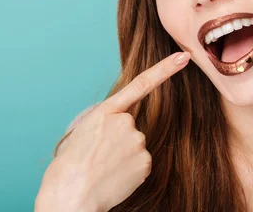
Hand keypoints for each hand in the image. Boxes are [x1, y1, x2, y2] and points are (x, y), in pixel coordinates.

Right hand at [37, 51, 190, 211]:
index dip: (165, 69)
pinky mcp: (145, 161)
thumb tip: (116, 132)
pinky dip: (130, 171)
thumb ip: (104, 125)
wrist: (71, 196)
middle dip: (118, 142)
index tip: (184, 57)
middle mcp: (125, 123)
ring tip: (103, 169)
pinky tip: (114, 178)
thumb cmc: (68, 169)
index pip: (141, 84)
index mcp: (105, 112)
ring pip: (135, 147)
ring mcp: (138, 141)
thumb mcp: (81, 134)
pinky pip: (140, 164)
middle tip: (98, 158)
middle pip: (130, 129)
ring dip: (123, 157)